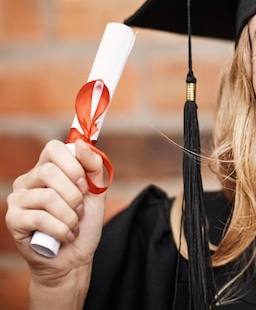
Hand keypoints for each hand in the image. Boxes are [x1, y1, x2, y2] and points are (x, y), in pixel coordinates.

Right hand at [5, 139, 106, 286]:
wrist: (76, 256)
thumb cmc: (84, 222)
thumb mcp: (97, 190)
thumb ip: (94, 166)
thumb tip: (82, 144)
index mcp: (48, 168)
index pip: (54, 148)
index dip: (74, 165)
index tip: (85, 184)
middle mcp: (29, 180)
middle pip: (50, 171)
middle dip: (74, 194)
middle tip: (80, 209)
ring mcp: (18, 199)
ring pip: (48, 197)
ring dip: (70, 215)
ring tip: (73, 224)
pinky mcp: (13, 220)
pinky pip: (40, 218)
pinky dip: (62, 229)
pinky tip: (65, 235)